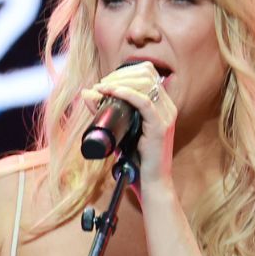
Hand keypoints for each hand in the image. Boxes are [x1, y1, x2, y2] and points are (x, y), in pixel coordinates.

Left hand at [81, 62, 176, 193]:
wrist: (150, 184)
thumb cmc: (136, 160)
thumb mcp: (119, 131)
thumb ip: (106, 112)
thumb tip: (87, 93)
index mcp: (162, 106)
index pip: (148, 73)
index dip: (126, 71)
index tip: (106, 81)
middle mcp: (168, 107)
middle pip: (146, 74)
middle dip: (120, 75)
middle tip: (101, 84)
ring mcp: (166, 116)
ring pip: (145, 84)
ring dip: (120, 81)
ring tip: (102, 88)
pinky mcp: (160, 126)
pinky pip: (144, 102)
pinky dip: (125, 93)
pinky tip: (111, 92)